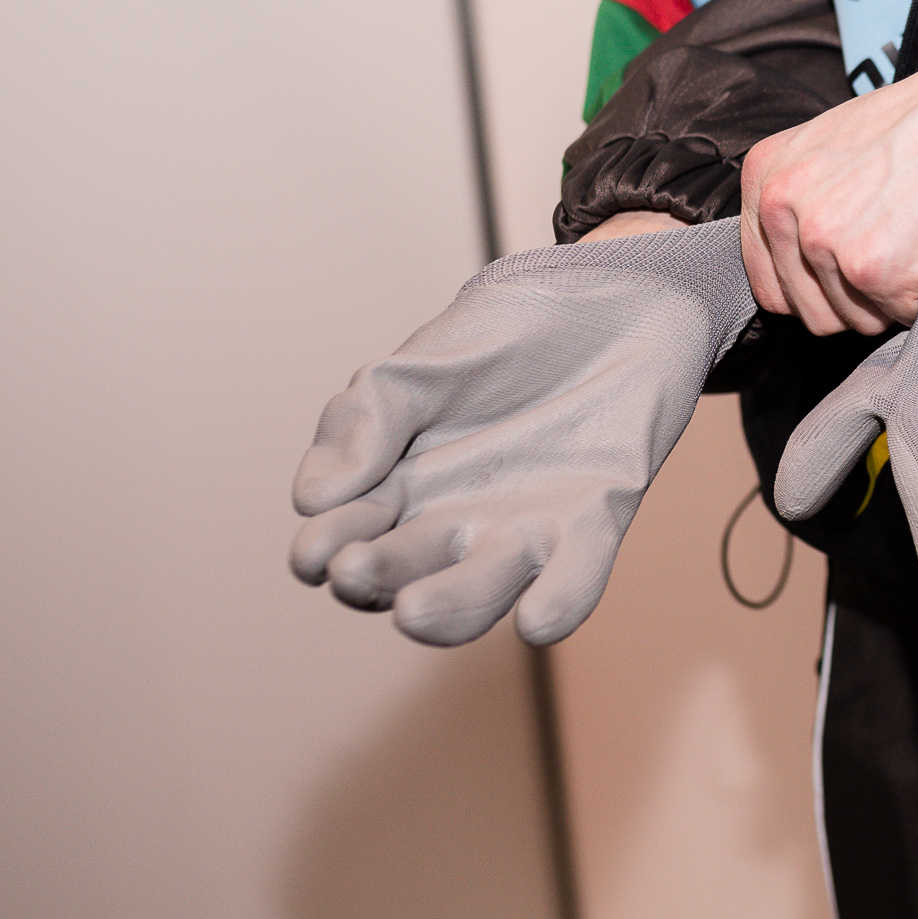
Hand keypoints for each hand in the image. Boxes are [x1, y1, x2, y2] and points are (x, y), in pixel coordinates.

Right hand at [287, 219, 755, 644]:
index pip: (350, 535)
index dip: (327, 548)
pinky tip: (539, 620)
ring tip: (414, 612)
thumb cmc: (503, 336)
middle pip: (406, 574)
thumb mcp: (416, 367)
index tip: (312, 553)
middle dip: (377, 580)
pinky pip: (576, 578)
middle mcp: (453, 525)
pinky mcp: (592, 524)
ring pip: (482, 592)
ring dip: (451, 608)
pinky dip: (560, 603)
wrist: (605, 298)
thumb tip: (314, 500)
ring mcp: (522, 530)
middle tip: (354, 573)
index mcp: (396, 489)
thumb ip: (362, 423)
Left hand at [740, 0, 917, 332]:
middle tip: (903, 241)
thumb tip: (807, 265)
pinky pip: (896, 319)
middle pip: (806, 310)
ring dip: (894, 295)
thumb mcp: (846, 146)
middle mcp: (785, 203)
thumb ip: (812, 198)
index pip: (767, 279)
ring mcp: (826, 237)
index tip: (860, 254)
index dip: (818, 283)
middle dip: (856, 295)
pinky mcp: (874, 267)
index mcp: (769, 172)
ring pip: (851, 321)